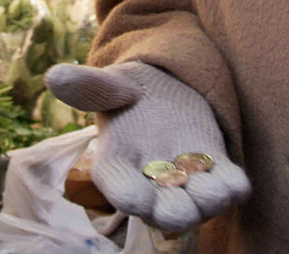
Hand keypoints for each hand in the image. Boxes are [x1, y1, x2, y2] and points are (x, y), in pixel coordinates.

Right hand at [45, 62, 250, 232]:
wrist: (165, 91)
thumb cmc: (129, 92)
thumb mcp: (112, 84)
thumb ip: (89, 87)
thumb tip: (55, 75)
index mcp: (117, 167)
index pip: (123, 194)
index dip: (132, 197)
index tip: (142, 192)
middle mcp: (151, 185)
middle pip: (165, 214)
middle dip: (176, 210)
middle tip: (182, 196)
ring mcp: (185, 184)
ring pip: (201, 207)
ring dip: (209, 200)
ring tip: (212, 181)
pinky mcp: (215, 171)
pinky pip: (228, 190)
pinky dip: (233, 187)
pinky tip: (232, 177)